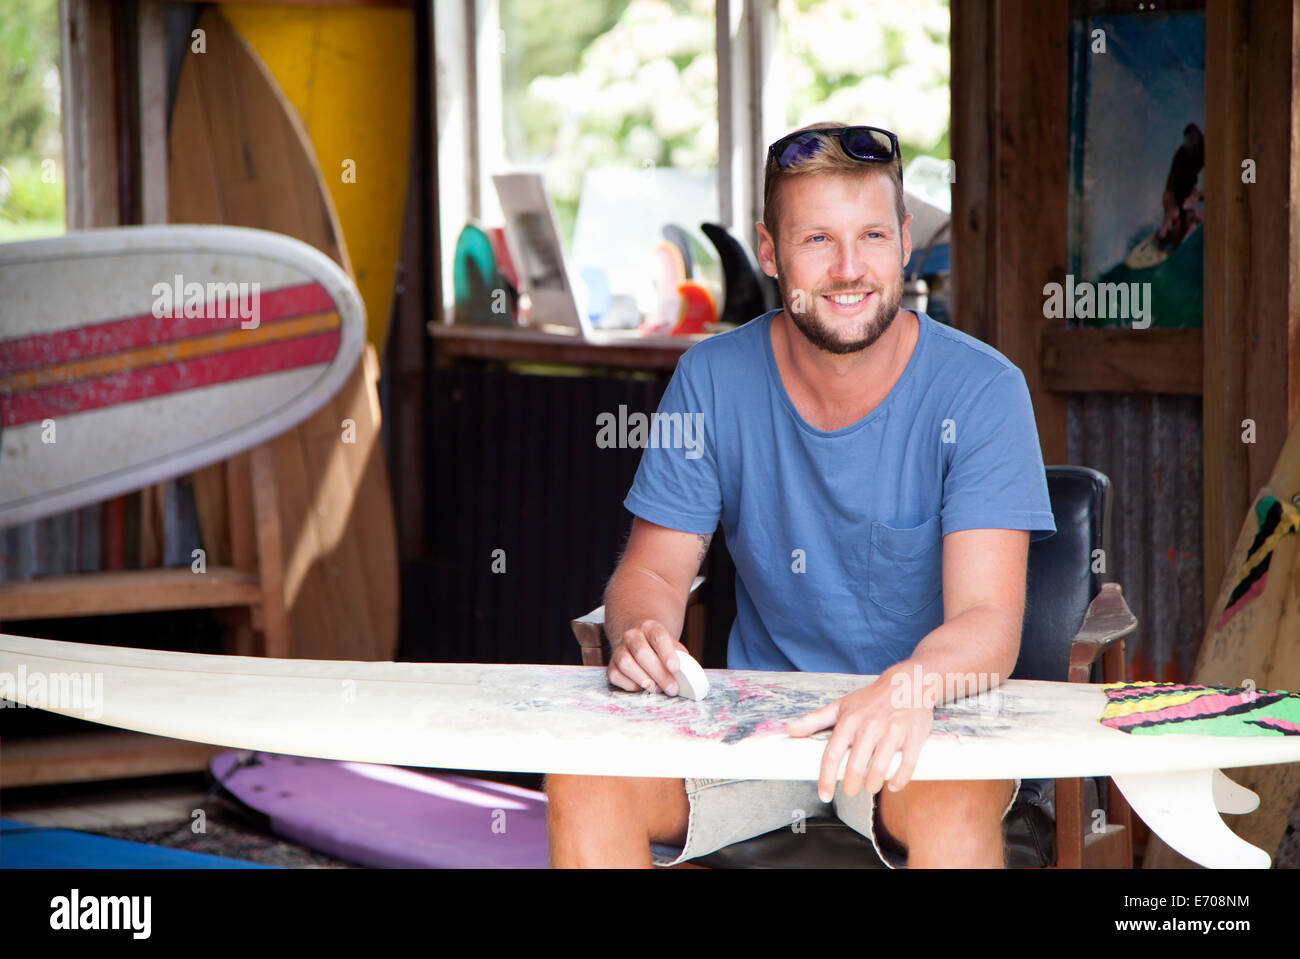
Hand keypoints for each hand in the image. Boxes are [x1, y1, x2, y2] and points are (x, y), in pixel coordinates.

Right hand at [607, 620, 687, 696]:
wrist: (638, 638)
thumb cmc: (660, 648)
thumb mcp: (672, 645)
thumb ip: (681, 658)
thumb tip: (688, 677)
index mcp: (650, 627)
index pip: (658, 637)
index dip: (667, 653)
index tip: (675, 668)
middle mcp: (632, 635)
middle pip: (642, 653)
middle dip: (659, 673)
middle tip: (672, 688)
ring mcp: (619, 649)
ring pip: (625, 663)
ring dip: (643, 679)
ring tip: (657, 689)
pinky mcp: (611, 664)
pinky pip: (616, 675)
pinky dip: (630, 685)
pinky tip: (642, 687)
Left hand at [786, 680, 932, 802]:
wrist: (908, 682)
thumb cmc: (870, 699)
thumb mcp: (841, 705)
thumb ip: (815, 720)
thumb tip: (789, 730)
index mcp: (849, 720)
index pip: (832, 754)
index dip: (826, 778)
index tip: (824, 795)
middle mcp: (870, 726)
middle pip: (856, 767)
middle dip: (851, 786)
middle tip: (851, 791)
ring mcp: (893, 730)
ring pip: (880, 769)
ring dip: (873, 785)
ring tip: (869, 787)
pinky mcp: (913, 735)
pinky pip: (907, 765)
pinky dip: (898, 781)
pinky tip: (892, 786)